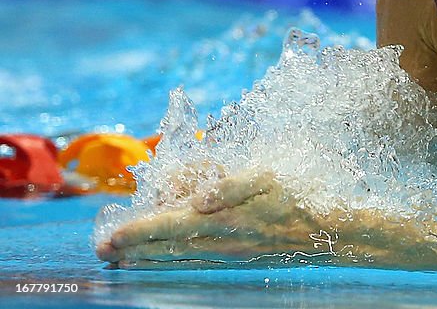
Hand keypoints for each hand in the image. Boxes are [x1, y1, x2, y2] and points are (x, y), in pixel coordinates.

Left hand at [95, 170, 324, 267]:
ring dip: (148, 258)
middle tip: (103, 251)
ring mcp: (230, 254)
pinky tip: (166, 262)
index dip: (138, 231)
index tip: (109, 236)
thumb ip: (230, 184)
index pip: (169, 225)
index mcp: (224, 219)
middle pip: (167, 247)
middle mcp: (221, 242)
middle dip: (133, 249)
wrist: (330, 232)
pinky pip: (197, 262)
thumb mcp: (268, 177)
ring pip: (179, 258)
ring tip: (123, 260)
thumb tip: (196, 199)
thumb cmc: (299, 197)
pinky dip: (173, 263)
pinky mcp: (239, 258)